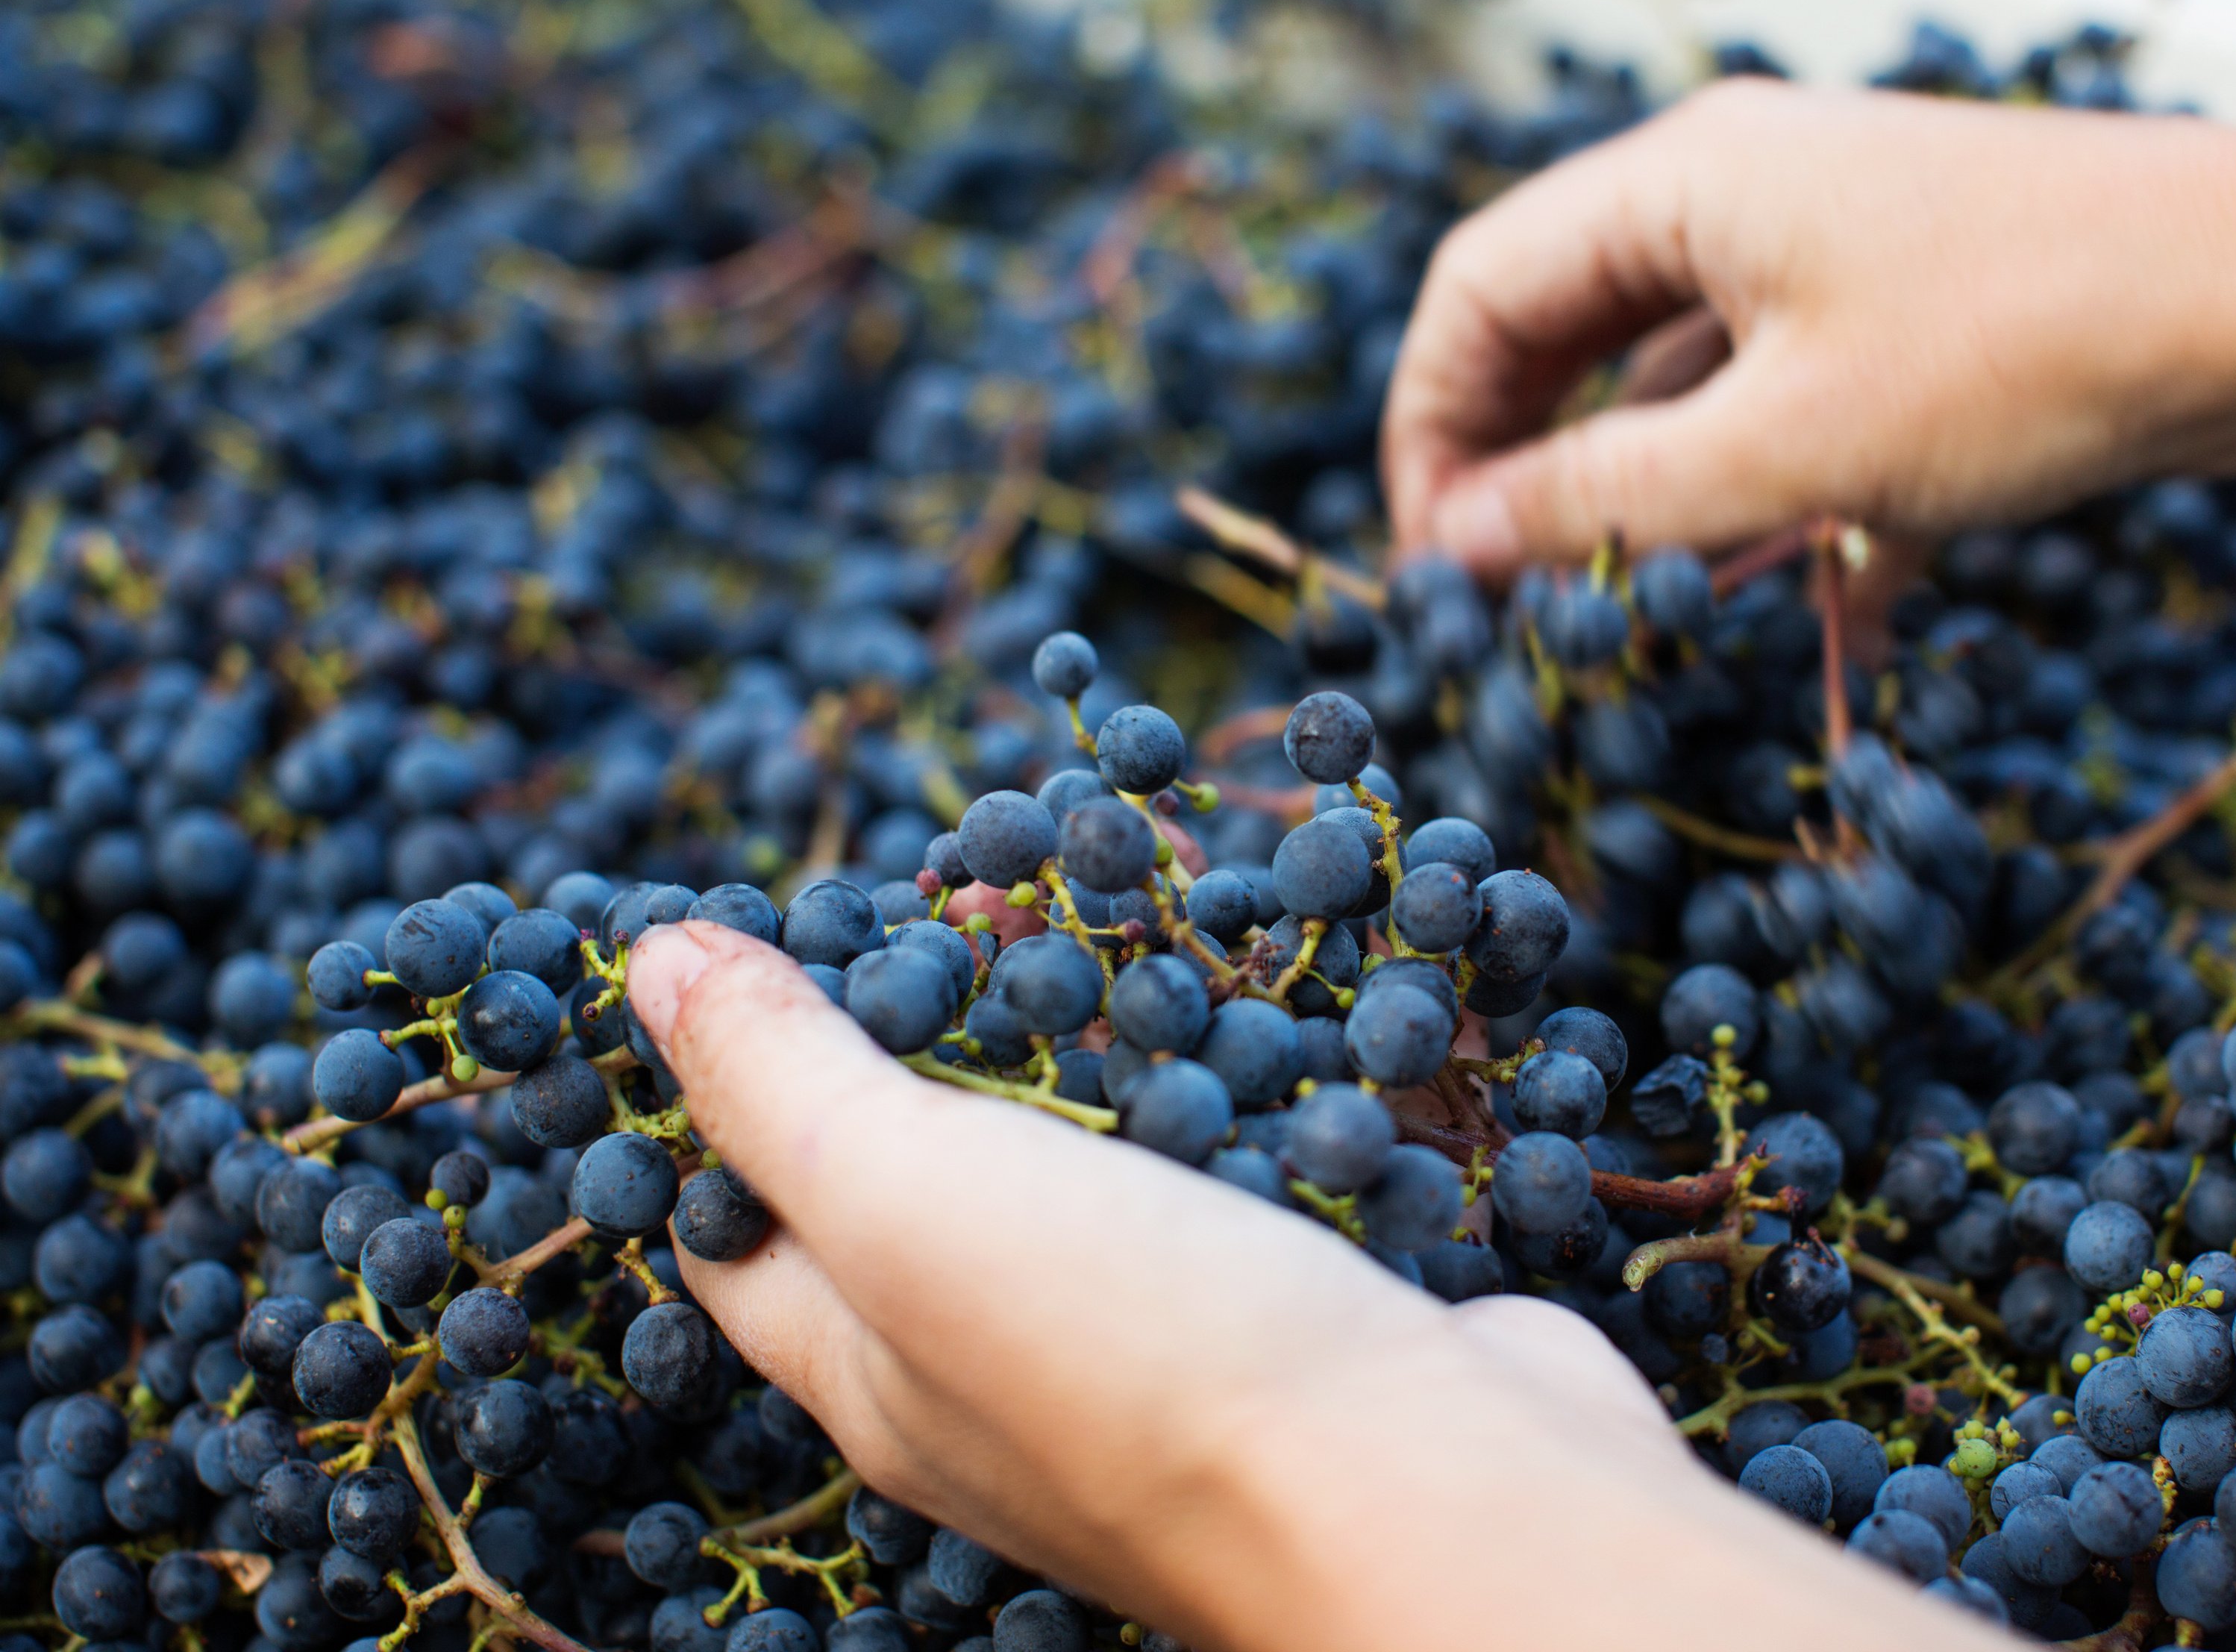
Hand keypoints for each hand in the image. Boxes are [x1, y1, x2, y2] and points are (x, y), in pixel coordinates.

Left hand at [627, 919, 2008, 1651]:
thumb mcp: (907, 1198)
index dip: (711, 1100)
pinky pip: (1239, 1161)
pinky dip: (1236, 1066)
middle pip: (924, 1180)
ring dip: (1094, 1035)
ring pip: (1098, 1161)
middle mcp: (1007, 1371)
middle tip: (950, 889)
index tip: (745, 953)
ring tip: (1099, 889)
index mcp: (878, 1370)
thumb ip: (781, 1082)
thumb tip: (647, 964)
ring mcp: (1164, 1342)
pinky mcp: (1298, 1299)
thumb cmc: (1140, 1358)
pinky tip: (1256, 969)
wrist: (1444, 1490)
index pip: (737, 1231)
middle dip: (928, 1033)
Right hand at [1383, 81, 2235, 576]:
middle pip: (1562, 331)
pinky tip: (1808, 615)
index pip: (1476, 290)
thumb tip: (1451, 545)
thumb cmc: (2031, 343)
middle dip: (1524, 470)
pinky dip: (1767, 504)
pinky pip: (1781, 409)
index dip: (1427, 428)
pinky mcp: (1899, 313)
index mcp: (1682, 182)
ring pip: (1672, 382)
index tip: (1431, 561)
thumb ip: (1598, 498)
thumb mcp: (1784, 447)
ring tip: (1640, 621)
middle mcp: (1737, 194)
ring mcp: (1822, 250)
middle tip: (1508, 597)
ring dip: (1648, 501)